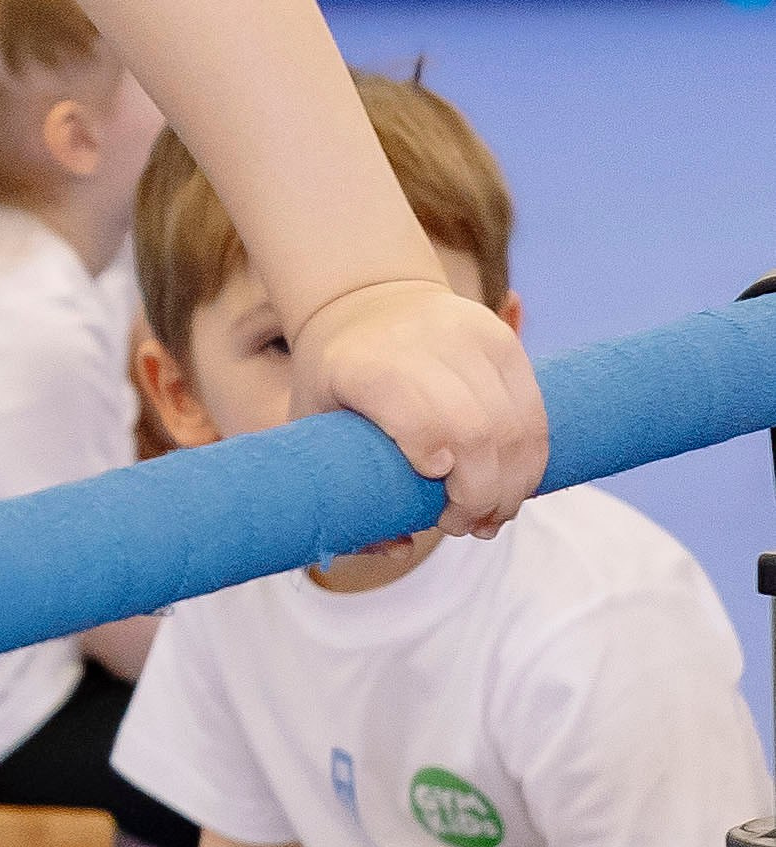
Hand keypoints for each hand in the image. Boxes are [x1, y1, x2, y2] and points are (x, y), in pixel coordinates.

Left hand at [291, 279, 544, 536]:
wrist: (366, 299)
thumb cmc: (335, 380)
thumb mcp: (312, 428)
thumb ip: (341, 494)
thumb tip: (399, 546)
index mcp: (363, 364)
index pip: (416, 416)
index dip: (434, 461)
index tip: (434, 500)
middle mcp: (420, 342)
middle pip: (477, 431)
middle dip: (481, 497)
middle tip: (462, 525)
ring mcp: (468, 335)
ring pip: (516, 426)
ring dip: (512, 486)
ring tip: (489, 515)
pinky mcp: (502, 339)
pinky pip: (535, 412)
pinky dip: (530, 459)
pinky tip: (510, 486)